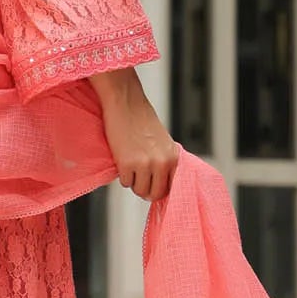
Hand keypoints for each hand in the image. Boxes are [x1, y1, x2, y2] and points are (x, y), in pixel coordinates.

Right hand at [88, 67, 179, 201]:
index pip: (172, 188)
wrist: (126, 103)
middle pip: (156, 194)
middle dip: (146, 190)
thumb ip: (165, 162)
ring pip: (140, 191)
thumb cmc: (142, 120)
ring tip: (131, 167)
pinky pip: (125, 183)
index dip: (161, 189)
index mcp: (174, 158)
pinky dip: (123, 176)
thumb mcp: (163, 143)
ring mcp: (144, 164)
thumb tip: (161, 186)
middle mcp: (162, 163)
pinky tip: (123, 160)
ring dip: (134, 183)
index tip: (153, 188)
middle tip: (139, 180)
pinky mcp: (126, 164)